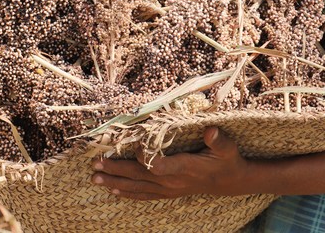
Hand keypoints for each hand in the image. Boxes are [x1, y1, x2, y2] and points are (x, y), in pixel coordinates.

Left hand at [91, 127, 247, 199]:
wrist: (229, 181)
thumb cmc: (226, 160)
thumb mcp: (227, 148)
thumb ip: (218, 140)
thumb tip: (211, 130)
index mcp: (184, 167)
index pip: (159, 165)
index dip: (145, 157)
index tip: (134, 145)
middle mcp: (172, 181)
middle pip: (140, 176)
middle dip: (116, 169)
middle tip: (96, 165)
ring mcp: (168, 188)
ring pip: (137, 187)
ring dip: (115, 182)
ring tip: (95, 178)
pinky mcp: (167, 192)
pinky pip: (143, 194)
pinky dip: (126, 192)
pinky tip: (112, 190)